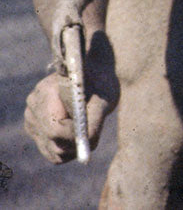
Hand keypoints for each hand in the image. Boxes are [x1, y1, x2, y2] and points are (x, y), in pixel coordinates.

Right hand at [24, 38, 118, 163]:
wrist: (92, 77)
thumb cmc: (100, 85)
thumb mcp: (104, 99)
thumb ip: (95, 121)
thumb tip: (86, 145)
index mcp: (47, 91)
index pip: (54, 128)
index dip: (73, 137)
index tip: (90, 135)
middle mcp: (33, 105)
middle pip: (53, 141)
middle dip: (75, 143)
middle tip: (91, 132)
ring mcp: (31, 118)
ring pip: (52, 150)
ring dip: (73, 146)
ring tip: (84, 126)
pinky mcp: (34, 129)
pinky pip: (50, 152)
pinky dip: (67, 149)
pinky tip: (76, 132)